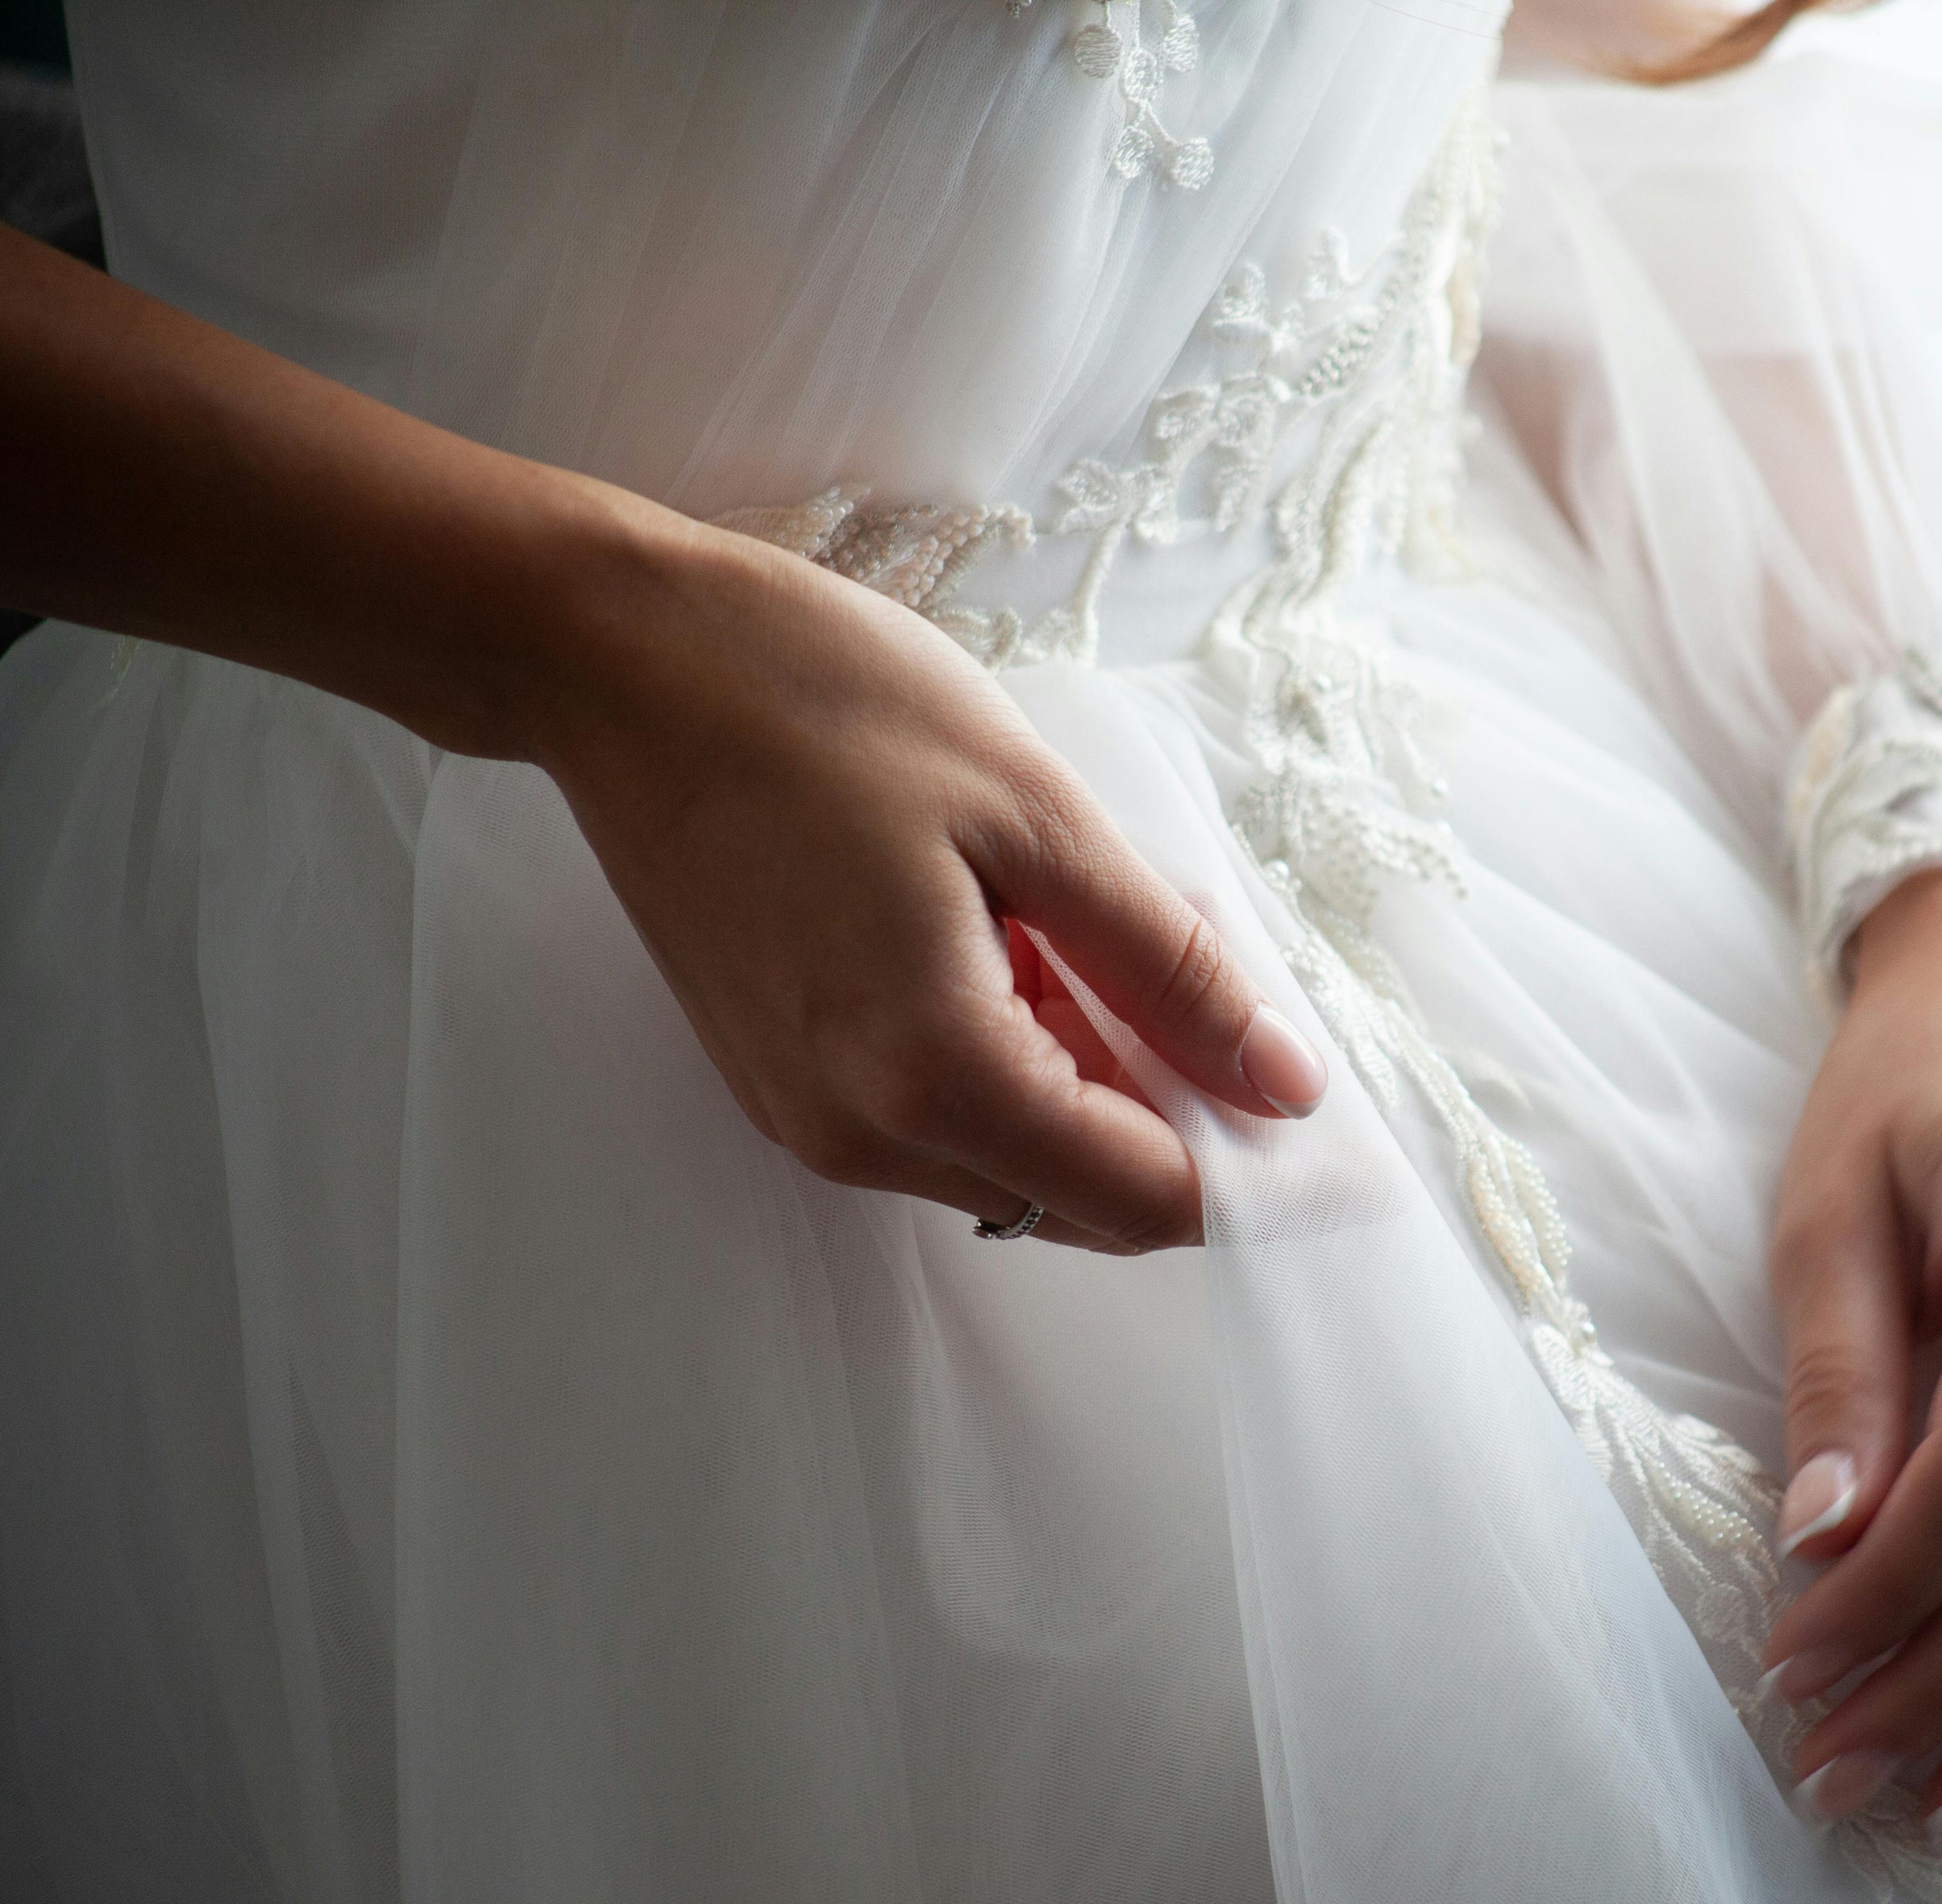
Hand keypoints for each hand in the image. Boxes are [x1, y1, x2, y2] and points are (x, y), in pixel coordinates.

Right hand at [520, 512, 1329, 1251]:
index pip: (1147, 1201)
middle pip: (1082, 1201)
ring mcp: (809, 1122)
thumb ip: (1172, 969)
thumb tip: (1287, 1083)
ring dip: (1089, 1084)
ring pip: (1012, 1167)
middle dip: (1174, 1117)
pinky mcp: (780, 1084)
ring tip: (1082, 928)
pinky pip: (940, 1122)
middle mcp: (862, 1137)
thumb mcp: (1040, 818)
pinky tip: (1008, 940)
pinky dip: (1012, 1063)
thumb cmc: (822, 704)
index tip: (1324, 1101)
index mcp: (935, 1076)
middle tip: (1202, 969)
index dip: (1256, 1167)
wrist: (616, 663)